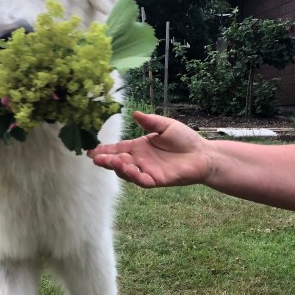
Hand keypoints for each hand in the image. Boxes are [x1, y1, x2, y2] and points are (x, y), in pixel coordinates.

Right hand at [88, 112, 210, 187]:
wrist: (203, 154)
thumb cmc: (186, 140)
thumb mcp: (166, 126)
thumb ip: (150, 121)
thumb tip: (134, 113)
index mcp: (139, 147)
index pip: (118, 149)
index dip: (104, 150)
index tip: (91, 151)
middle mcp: (140, 160)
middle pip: (118, 162)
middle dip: (106, 161)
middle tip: (95, 158)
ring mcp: (147, 171)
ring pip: (127, 172)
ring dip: (118, 168)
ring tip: (111, 161)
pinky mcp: (157, 180)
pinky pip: (142, 180)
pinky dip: (134, 176)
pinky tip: (129, 168)